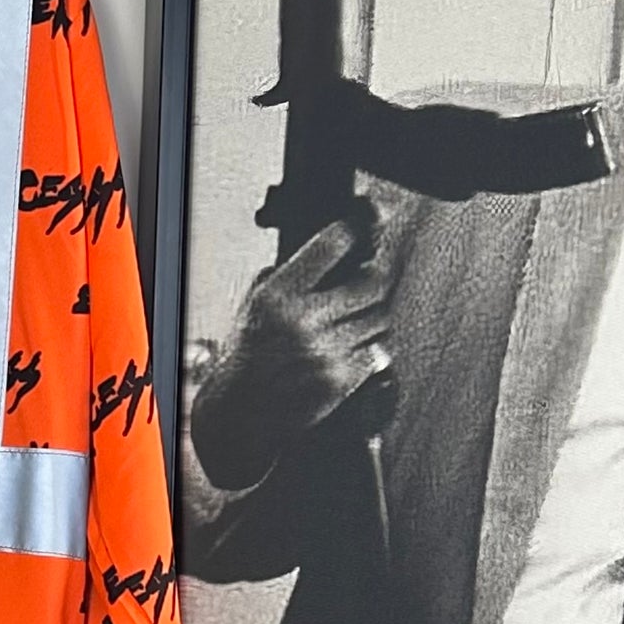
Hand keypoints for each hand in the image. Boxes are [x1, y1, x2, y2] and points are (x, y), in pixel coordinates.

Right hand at [190, 207, 399, 491]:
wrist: (243, 410)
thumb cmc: (250, 353)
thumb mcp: (255, 303)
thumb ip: (291, 275)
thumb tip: (341, 242)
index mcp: (277, 296)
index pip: (332, 244)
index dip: (359, 224)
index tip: (372, 214)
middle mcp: (303, 322)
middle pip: (373, 281)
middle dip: (377, 273)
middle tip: (372, 272)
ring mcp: (325, 352)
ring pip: (381, 317)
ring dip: (373, 314)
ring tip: (351, 319)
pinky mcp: (342, 379)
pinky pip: (378, 350)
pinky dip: (370, 346)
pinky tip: (349, 347)